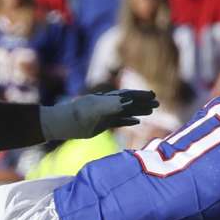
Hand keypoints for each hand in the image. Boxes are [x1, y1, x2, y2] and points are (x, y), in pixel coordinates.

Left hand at [40, 90, 158, 141]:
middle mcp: (108, 105)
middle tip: (157, 103)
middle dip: (143, 102)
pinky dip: (129, 120)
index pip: (128, 96)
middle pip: (129, 102)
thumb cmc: (78, 115)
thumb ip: (113, 104)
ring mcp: (105, 114)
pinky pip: (119, 121)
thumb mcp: (96, 109)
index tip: (153, 95)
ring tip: (151, 111)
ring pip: (126, 111)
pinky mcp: (102, 124)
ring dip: (139, 111)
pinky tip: (137, 122)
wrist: (63, 123)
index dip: (140, 96)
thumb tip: (129, 101)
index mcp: (108, 99)